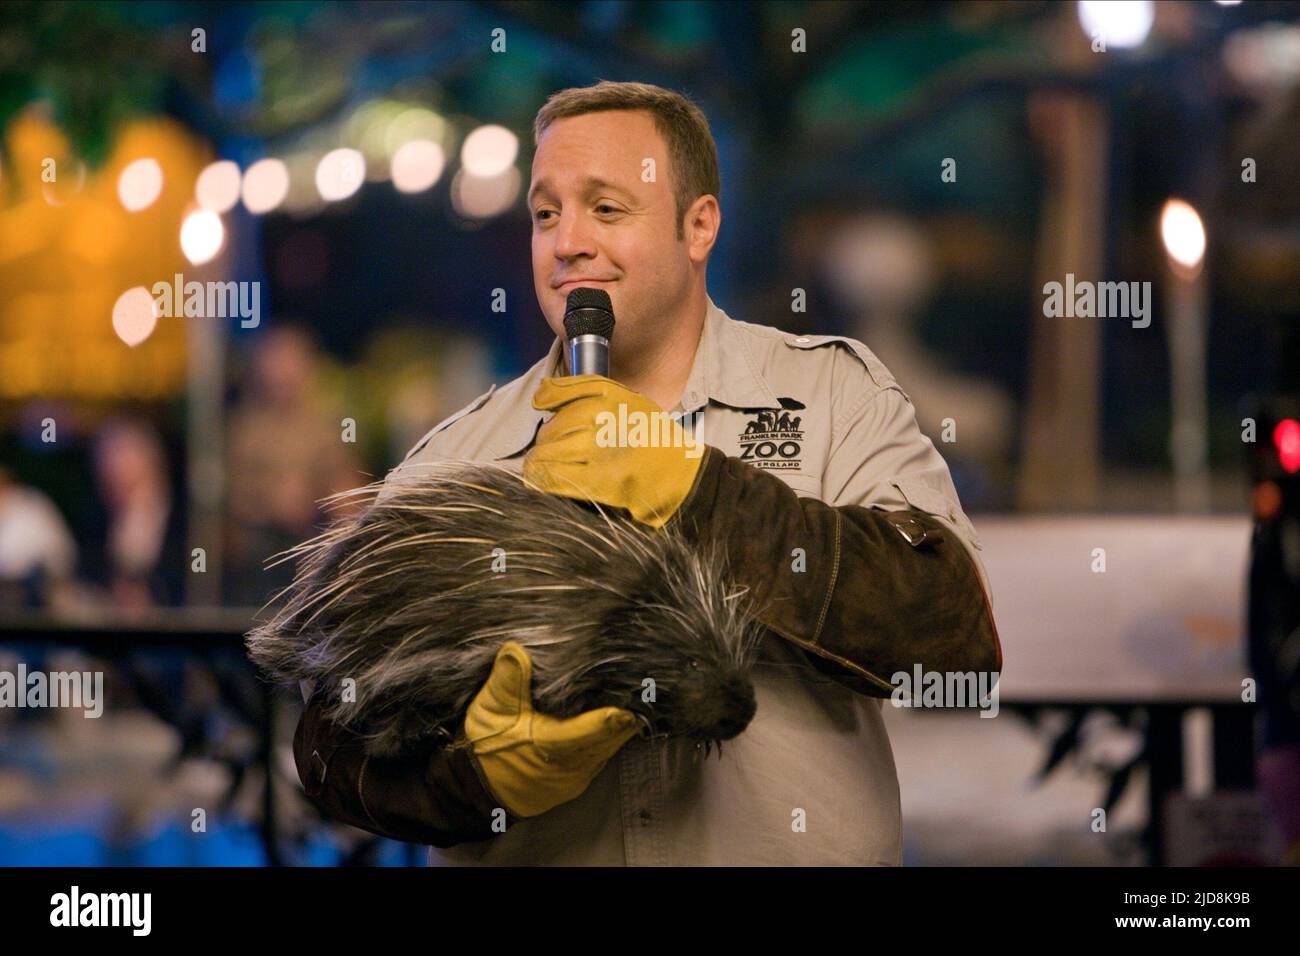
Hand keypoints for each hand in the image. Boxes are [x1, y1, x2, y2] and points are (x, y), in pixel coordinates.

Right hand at [464, 641, 638, 818]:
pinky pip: (603, 754)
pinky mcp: (580, 776)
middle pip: (610, 738)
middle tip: (642, 686)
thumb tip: (516, 648)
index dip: (613, 716)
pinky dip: (611, 735)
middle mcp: (572, 766)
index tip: (632, 698)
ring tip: (636, 696)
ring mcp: (579, 775)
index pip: (591, 731)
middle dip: (626, 714)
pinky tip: (618, 716)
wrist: (481, 790)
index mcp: (551, 747)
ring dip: (621, 725)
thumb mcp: (490, 710)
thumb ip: (507, 680)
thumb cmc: (487, 749)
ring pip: (610, 747)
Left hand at [523, 374, 704, 527]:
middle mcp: (602, 419)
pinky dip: (543, 479)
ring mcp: (598, 451)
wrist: (681, 475)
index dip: (548, 402)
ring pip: (547, 452)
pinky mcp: (596, 481)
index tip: (544, 408)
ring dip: (539, 461)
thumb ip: (586, 390)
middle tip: (554, 447)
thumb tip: (540, 397)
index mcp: (610, 396)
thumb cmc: (653, 438)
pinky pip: (553, 477)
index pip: (560, 392)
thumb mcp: (628, 400)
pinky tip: (543, 480)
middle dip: (546, 439)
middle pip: (551, 427)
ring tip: (544, 466)